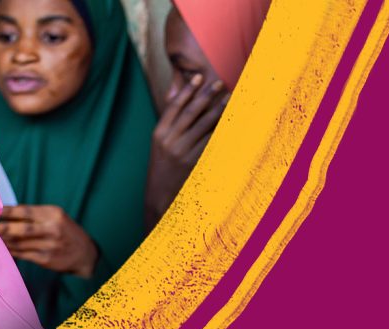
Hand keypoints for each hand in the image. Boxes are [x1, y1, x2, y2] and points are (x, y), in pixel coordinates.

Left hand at [0, 205, 98, 277]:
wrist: (85, 254)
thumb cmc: (66, 231)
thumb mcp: (56, 217)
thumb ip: (35, 215)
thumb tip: (6, 213)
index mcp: (53, 214)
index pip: (25, 211)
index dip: (6, 211)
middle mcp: (52, 229)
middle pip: (20, 228)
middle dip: (1, 228)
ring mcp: (49, 246)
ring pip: (19, 243)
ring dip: (3, 240)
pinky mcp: (46, 260)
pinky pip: (22, 254)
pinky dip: (11, 250)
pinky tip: (2, 247)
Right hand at [145, 74, 229, 228]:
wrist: (160, 192)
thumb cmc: (162, 164)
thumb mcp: (159, 143)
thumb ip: (169, 123)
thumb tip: (179, 98)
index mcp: (159, 133)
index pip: (174, 106)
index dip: (187, 90)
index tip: (198, 76)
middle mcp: (169, 140)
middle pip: (191, 112)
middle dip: (206, 96)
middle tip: (219, 83)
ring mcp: (182, 151)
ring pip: (204, 125)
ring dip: (218, 110)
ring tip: (228, 99)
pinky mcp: (194, 161)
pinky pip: (210, 142)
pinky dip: (220, 131)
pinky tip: (229, 122)